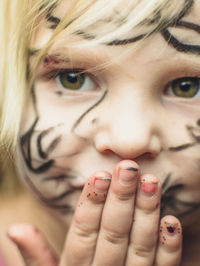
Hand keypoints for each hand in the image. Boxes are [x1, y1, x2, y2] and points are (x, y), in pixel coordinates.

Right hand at [8, 160, 181, 265]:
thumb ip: (36, 255)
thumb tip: (15, 228)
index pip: (82, 233)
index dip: (92, 203)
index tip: (100, 174)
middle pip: (113, 235)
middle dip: (121, 199)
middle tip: (128, 168)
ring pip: (140, 248)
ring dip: (147, 214)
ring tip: (151, 182)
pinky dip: (169, 248)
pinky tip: (171, 221)